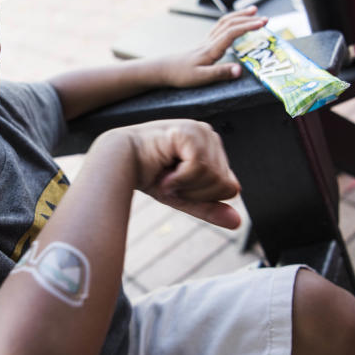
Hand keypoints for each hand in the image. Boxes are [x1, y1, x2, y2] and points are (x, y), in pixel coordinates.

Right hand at [122, 119, 241, 228]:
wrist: (117, 163)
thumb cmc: (148, 175)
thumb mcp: (184, 196)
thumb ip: (210, 207)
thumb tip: (238, 222)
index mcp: (212, 147)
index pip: (230, 187)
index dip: (202, 196)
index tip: (178, 187)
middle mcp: (210, 135)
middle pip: (225, 184)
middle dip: (194, 192)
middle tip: (170, 181)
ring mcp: (201, 131)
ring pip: (214, 177)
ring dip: (185, 186)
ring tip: (166, 175)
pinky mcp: (189, 131)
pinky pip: (200, 168)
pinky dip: (180, 178)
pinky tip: (163, 171)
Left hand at [159, 6, 266, 87]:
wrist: (163, 70)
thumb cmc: (181, 75)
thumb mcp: (201, 78)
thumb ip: (220, 73)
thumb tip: (239, 70)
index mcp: (211, 49)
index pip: (232, 32)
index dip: (248, 27)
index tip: (262, 23)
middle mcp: (209, 41)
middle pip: (230, 23)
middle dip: (248, 18)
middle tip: (264, 18)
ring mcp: (206, 41)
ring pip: (225, 23)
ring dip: (240, 16)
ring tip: (253, 12)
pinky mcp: (204, 44)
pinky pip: (220, 28)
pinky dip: (232, 22)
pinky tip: (237, 24)